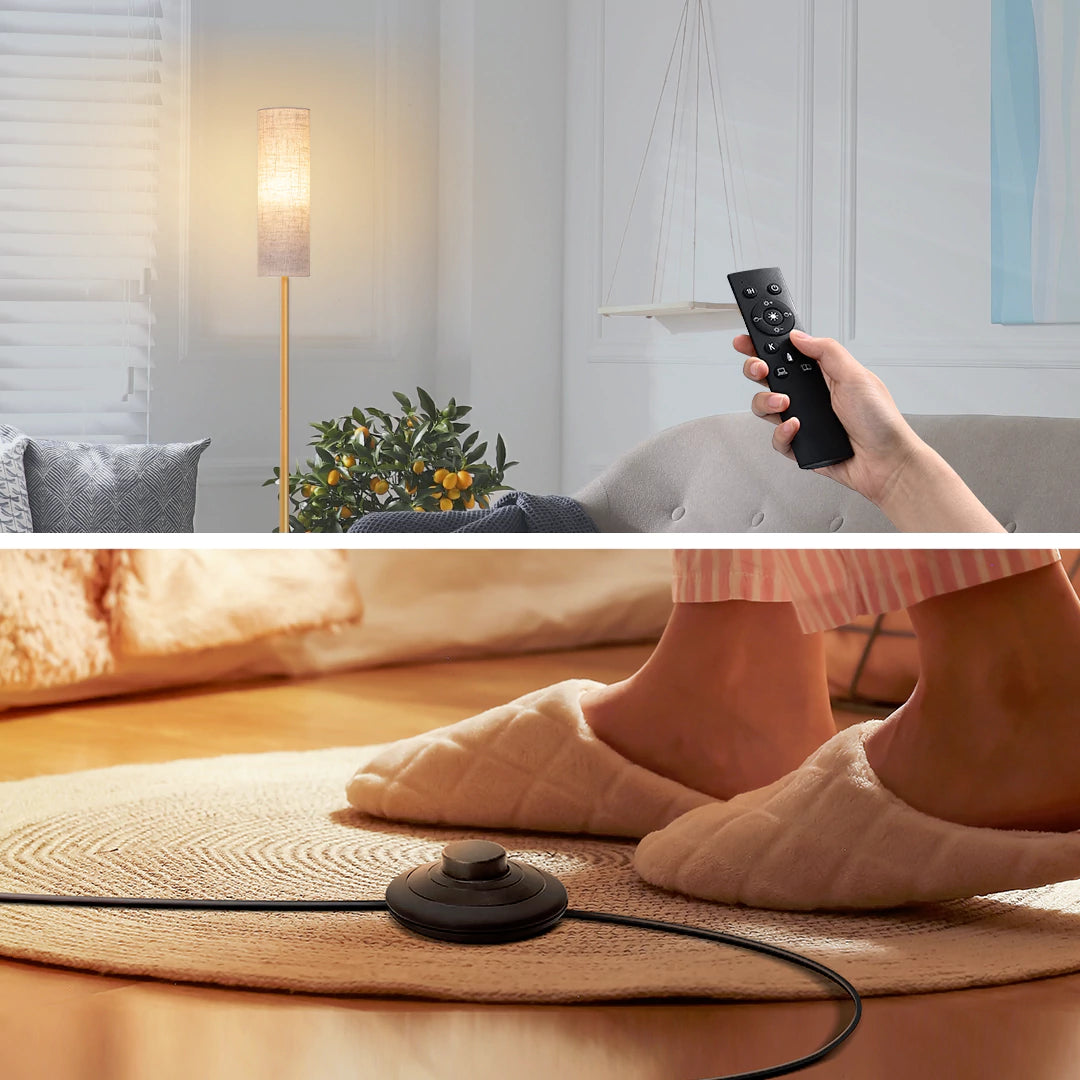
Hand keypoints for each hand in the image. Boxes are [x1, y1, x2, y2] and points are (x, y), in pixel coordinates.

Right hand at [737, 329, 924, 505]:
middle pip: (768, 377)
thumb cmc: (881, 422)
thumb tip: (799, 336)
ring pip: (765, 408)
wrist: (886, 462)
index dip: (764, 346)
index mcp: (823, 374)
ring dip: (767, 402)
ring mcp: (803, 420)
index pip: (787, 354)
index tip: (747, 340)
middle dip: (756, 369)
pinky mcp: (799, 445)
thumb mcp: (856, 375)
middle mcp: (810, 395)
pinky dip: (783, 433)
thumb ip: (826, 351)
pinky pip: (776, 438)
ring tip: (784, 403)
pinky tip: (797, 427)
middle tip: (760, 369)